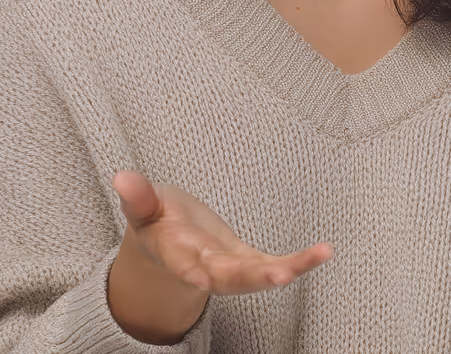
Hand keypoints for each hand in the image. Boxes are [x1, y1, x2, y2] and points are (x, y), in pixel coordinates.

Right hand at [113, 169, 333, 293]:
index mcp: (174, 251)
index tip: (199, 277)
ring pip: (256, 274)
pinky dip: (300, 261)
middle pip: (227, 276)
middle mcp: (204, 265)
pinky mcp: (247, 262)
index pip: (180, 262)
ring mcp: (229, 267)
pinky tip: (324, 252)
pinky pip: (275, 265)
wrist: (169, 247)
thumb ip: (138, 198)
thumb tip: (122, 177)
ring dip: (285, 269)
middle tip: (278, 275)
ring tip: (315, 258)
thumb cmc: (156, 223)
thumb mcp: (144, 209)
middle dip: (253, 276)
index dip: (189, 269)